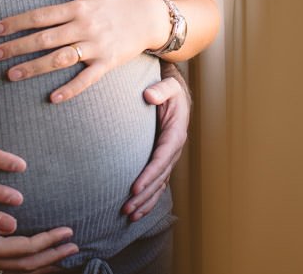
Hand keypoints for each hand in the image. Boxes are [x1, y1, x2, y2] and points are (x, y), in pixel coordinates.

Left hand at [0, 0, 165, 102]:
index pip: (41, 16)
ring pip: (60, 59)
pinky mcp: (107, 63)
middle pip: (45, 39)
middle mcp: (85, 26)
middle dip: (17, 47)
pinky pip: (87, 78)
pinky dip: (71, 89)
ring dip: (35, 68)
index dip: (16, 22)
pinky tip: (53, 98)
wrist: (149, 17)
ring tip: (12, 75)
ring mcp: (96, 46)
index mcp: (78, 7)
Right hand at [0, 198, 76, 271]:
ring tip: (62, 256)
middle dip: (53, 256)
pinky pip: (9, 267)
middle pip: (26, 264)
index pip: (25, 249)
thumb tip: (13, 223)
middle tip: (75, 245)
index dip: (49, 242)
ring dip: (43, 263)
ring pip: (18, 269)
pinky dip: (27, 265)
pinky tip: (33, 259)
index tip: (69, 232)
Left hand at [124, 72, 190, 220]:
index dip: (149, 175)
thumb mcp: (168, 85)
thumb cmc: (168, 89)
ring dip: (145, 202)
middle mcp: (174, 149)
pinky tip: (137, 212)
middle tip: (126, 208)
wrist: (174, 93)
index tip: (134, 188)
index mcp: (176, 134)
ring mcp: (169, 157)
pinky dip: (148, 199)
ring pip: (159, 185)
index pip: (161, 158)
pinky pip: (157, 184)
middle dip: (144, 195)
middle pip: (159, 178)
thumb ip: (160, 89)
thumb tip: (148, 95)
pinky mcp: (162, 161)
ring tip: (129, 216)